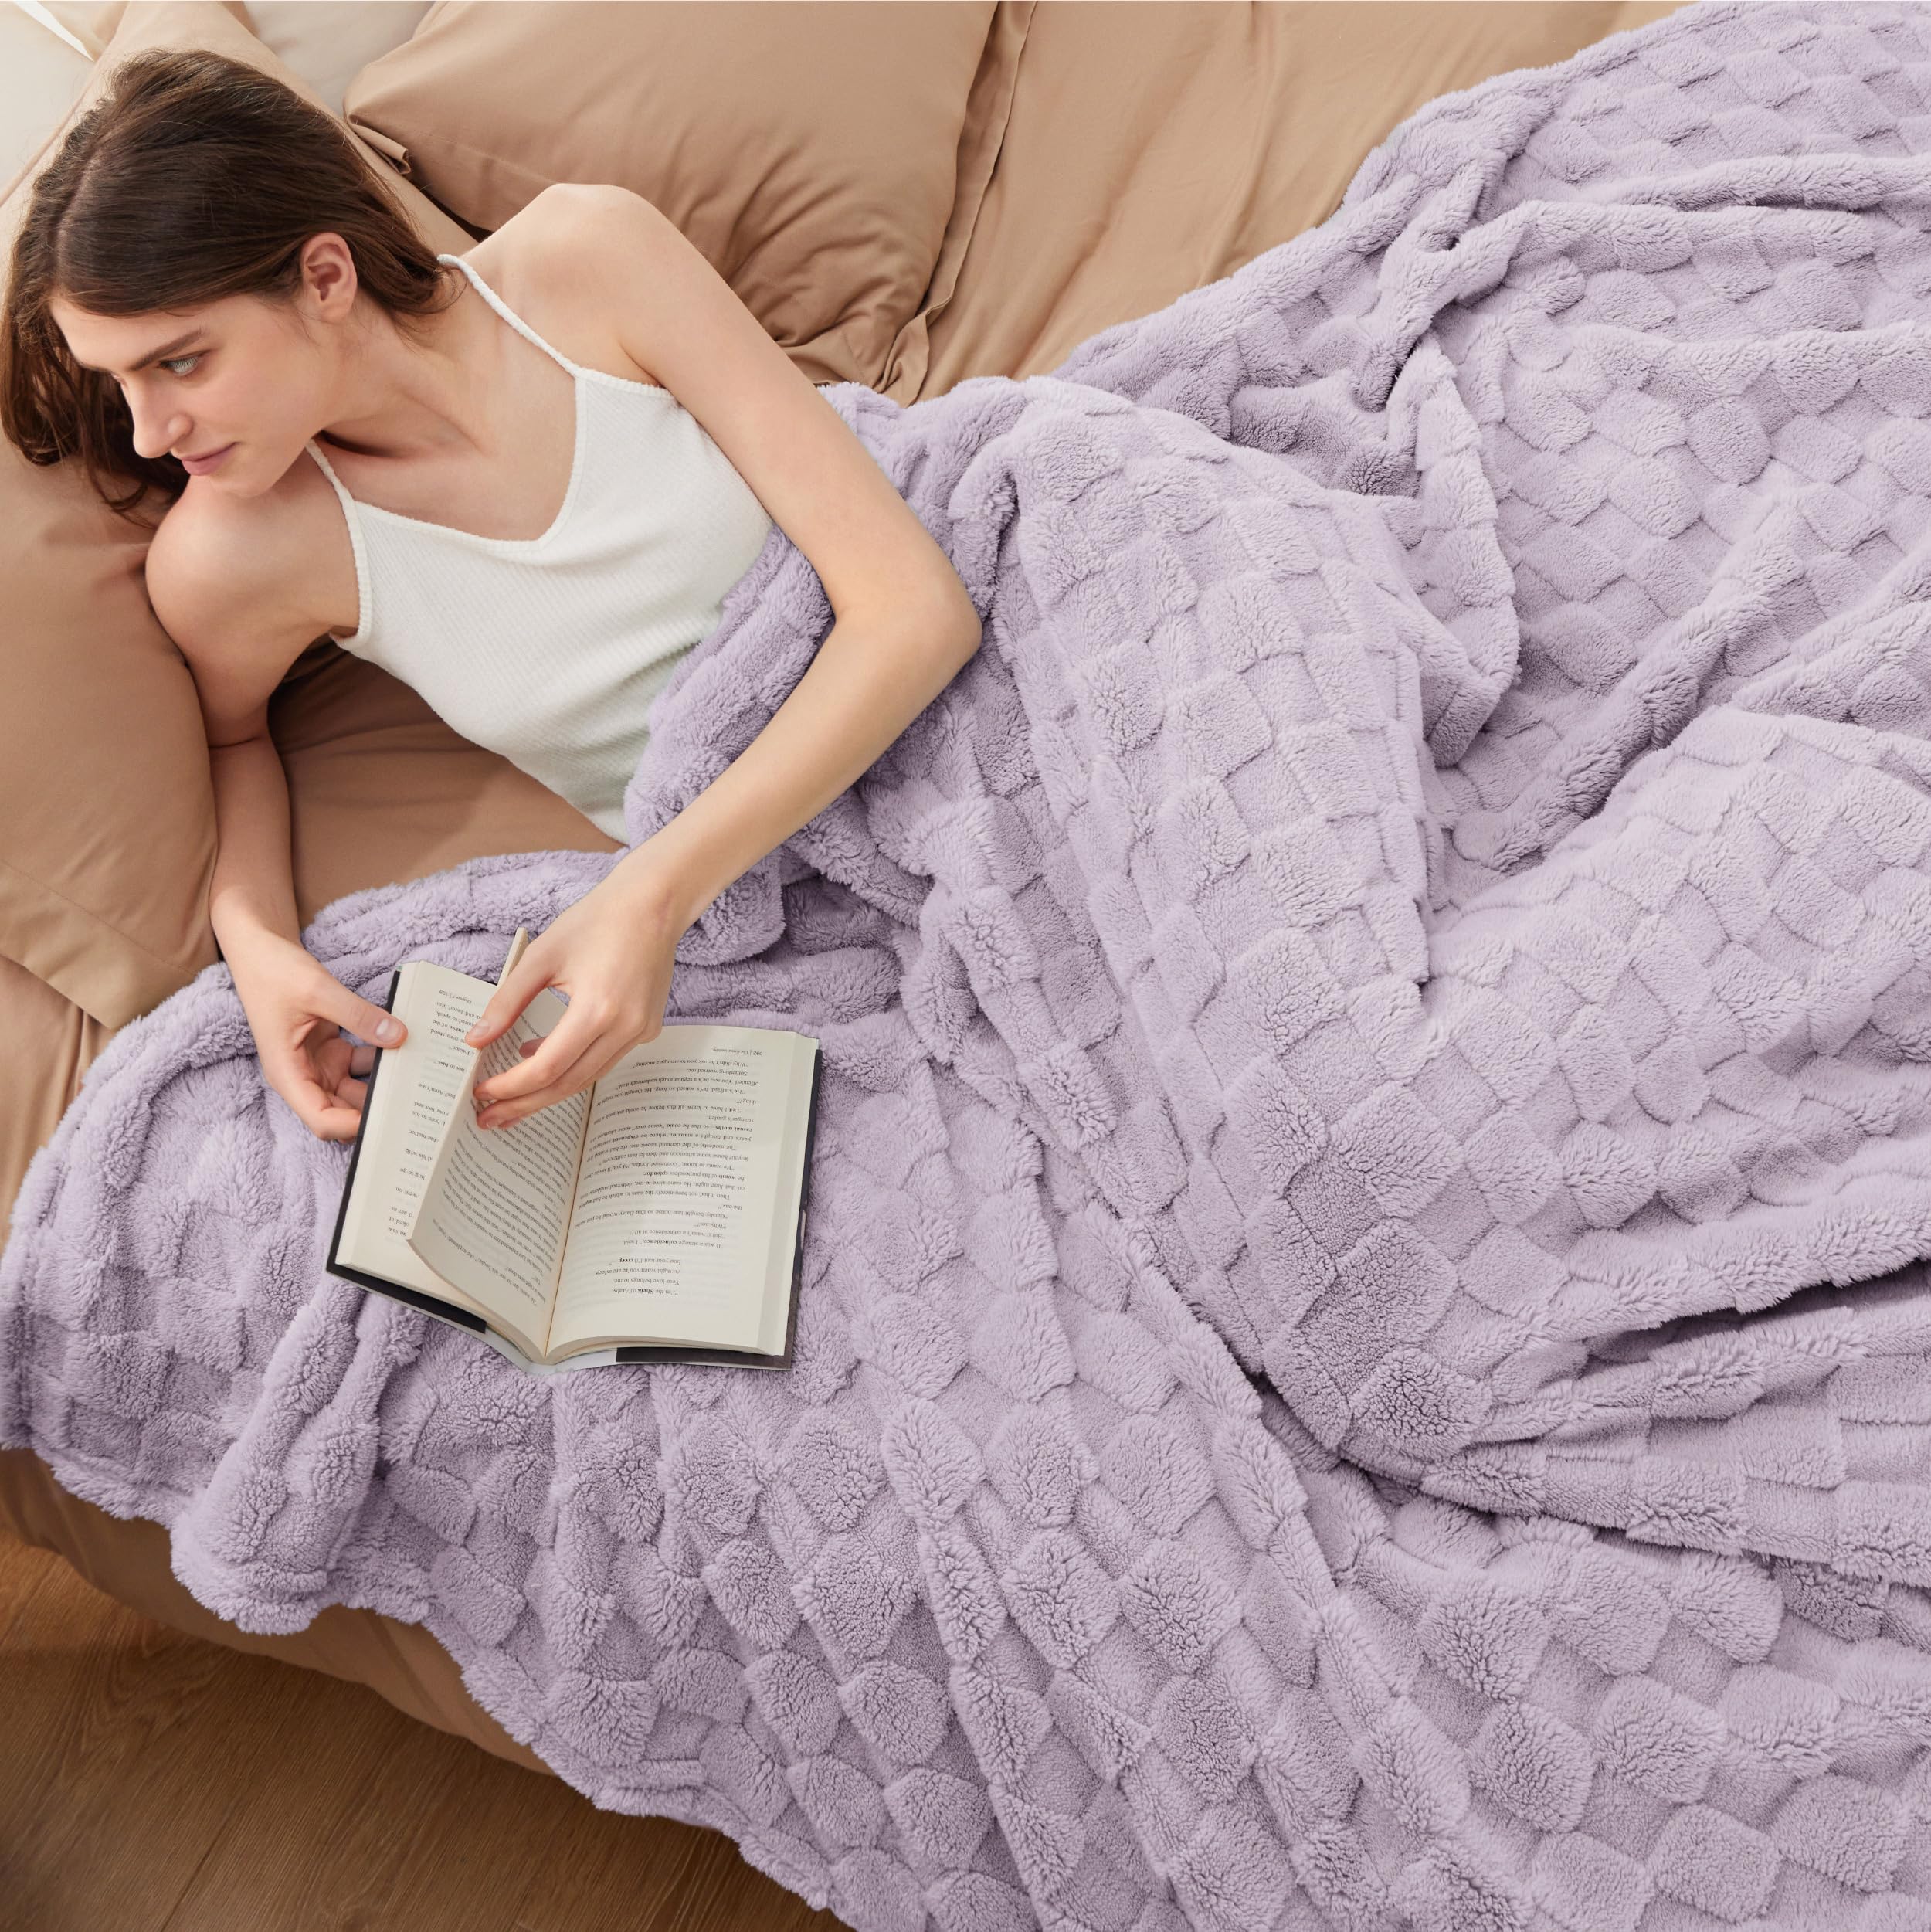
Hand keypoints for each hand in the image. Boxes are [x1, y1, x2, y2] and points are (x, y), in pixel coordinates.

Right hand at [224, 928, 405, 1142]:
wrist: (260, 952)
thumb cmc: (274, 973)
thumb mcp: (318, 990)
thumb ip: (358, 1015)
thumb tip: (398, 1036)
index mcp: (288, 1073)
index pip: (321, 1119)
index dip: (354, 1126)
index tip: (388, 1117)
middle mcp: (303, 1076)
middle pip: (342, 1112)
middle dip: (375, 1111)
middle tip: (415, 1105)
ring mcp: (319, 1065)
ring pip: (356, 1091)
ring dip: (383, 1086)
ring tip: (418, 1080)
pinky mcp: (332, 1051)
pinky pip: (362, 1066)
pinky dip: (382, 1061)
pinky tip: (409, 1053)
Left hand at [463, 864, 689, 1129]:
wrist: (652, 904)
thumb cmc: (597, 921)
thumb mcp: (540, 957)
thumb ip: (506, 1002)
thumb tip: (476, 1040)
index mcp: (597, 1009)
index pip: (547, 1066)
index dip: (511, 1086)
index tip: (482, 1092)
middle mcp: (625, 1028)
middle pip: (568, 1084)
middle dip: (525, 1103)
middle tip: (490, 1117)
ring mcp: (641, 1031)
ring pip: (588, 1077)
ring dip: (547, 1090)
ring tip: (510, 1097)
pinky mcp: (647, 1028)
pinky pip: (605, 1060)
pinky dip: (572, 1067)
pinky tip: (542, 1058)